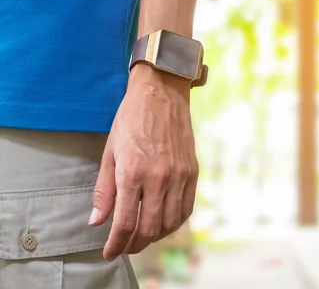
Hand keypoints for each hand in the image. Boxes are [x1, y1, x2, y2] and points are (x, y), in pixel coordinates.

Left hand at [89, 64, 198, 260]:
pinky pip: (186, 208)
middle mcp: (158, 177)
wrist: (162, 94)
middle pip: (149, 228)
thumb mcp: (110, 152)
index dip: (116, 244)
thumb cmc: (131, 120)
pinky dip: (175, 222)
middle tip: (126, 246)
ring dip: (155, 236)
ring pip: (170, 222)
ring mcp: (179, 176)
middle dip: (135, 244)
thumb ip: (103, 190)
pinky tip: (164, 222)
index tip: (110, 252)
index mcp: (132, 172)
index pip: (125, 223)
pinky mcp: (192, 172)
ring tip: (144, 236)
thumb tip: (97, 221)